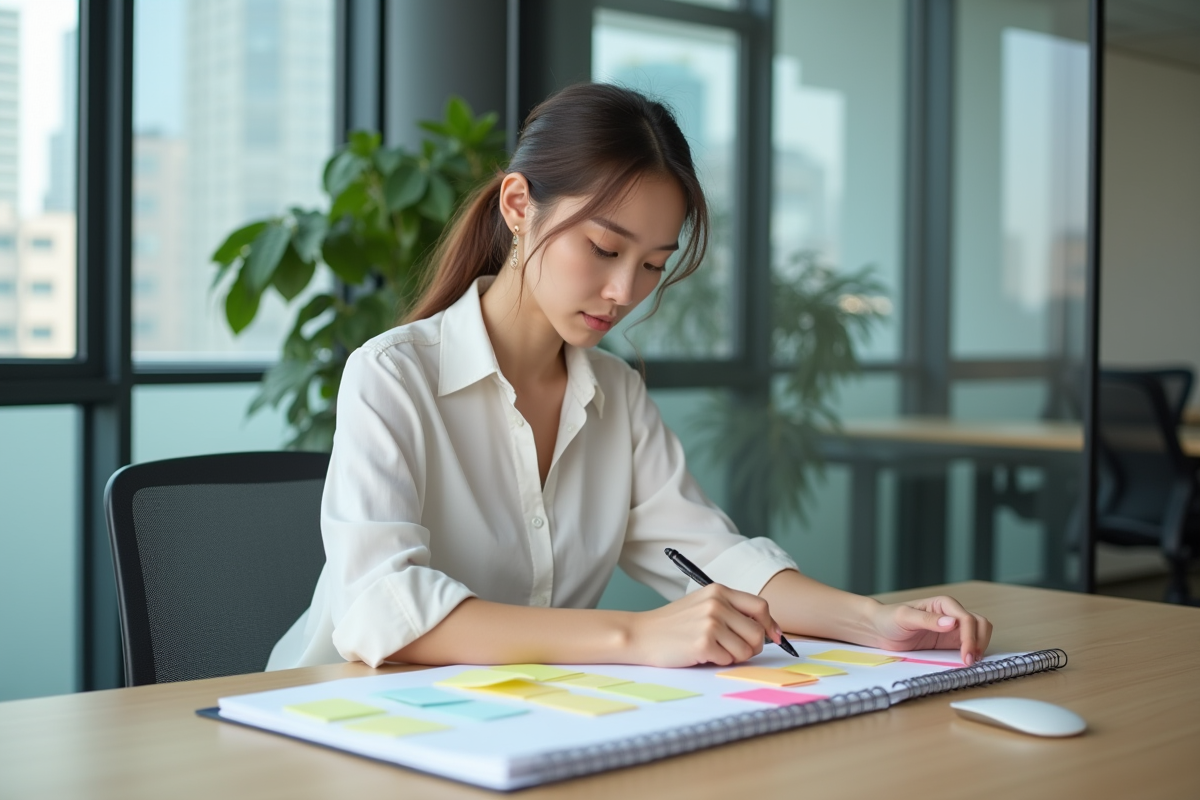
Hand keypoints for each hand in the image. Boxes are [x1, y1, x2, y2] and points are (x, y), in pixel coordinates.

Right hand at [627, 584, 784, 667]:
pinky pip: (729, 660)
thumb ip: (730, 611)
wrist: (641, 634)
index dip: (770, 625)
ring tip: (715, 651)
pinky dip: (719, 661)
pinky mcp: (703, 642)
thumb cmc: (673, 624)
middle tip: (735, 651)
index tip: (774, 637)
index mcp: (718, 591)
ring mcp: (710, 622)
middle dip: (753, 647)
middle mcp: (717, 603)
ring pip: (746, 649)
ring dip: (735, 656)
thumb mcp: (702, 604)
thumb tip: (766, 630)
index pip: (760, 606)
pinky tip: (702, 654)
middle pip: (758, 632)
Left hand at [867, 595, 992, 664]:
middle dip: (979, 642)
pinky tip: (965, 662)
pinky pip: (968, 646)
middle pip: (980, 624)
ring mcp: (952, 629)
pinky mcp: (949, 642)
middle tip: (970, 661)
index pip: (967, 619)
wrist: (879, 629)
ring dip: (980, 647)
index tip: (966, 655)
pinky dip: (973, 652)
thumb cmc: (889, 618)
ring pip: (979, 634)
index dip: (970, 638)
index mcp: (943, 604)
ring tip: (970, 662)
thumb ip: (927, 619)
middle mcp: (951, 614)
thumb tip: (952, 623)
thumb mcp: (905, 617)